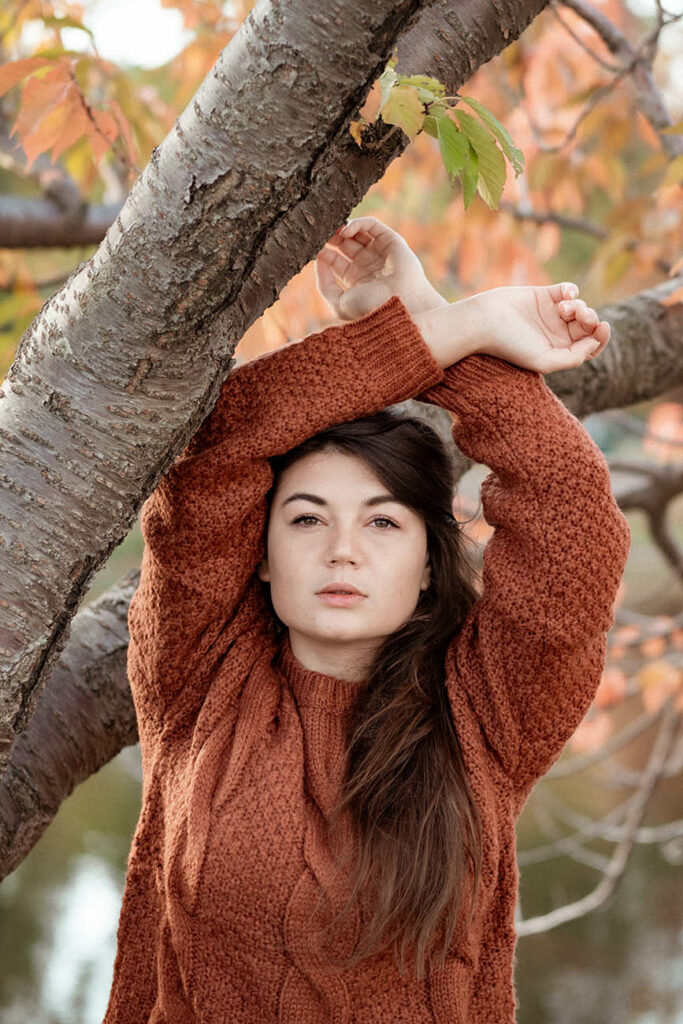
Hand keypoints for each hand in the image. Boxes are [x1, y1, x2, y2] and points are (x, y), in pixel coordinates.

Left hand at [315, 215, 446, 320]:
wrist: (400, 305)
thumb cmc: (371, 309)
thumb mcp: (339, 303)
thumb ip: (324, 285)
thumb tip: (318, 260)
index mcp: (355, 281)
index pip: (334, 261)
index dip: (322, 253)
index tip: (313, 250)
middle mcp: (367, 265)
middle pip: (343, 244)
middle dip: (331, 238)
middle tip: (320, 235)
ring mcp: (379, 252)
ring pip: (357, 232)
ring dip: (342, 229)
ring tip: (331, 231)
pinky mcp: (391, 241)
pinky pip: (372, 225)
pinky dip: (357, 223)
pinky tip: (345, 231)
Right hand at [473, 283, 610, 372]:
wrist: (485, 321)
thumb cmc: (511, 344)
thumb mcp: (545, 361)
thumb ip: (573, 357)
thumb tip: (594, 343)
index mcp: (558, 351)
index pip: (590, 347)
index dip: (601, 338)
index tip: (602, 327)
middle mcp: (556, 334)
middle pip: (588, 327)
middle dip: (590, 319)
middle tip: (579, 316)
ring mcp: (551, 314)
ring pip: (580, 308)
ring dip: (579, 307)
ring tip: (563, 308)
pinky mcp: (544, 295)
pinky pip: (569, 290)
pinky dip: (572, 291)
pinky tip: (565, 296)